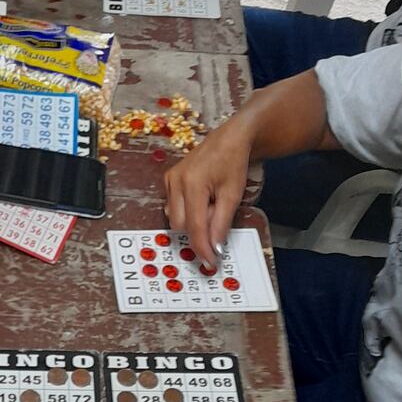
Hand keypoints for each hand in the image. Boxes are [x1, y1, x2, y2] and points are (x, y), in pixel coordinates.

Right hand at [164, 119, 251, 266]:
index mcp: (192, 184)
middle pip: (181, 225)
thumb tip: (214, 248)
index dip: (202, 247)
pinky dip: (188, 211)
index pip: (194, 227)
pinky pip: (173, 206)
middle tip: (218, 220)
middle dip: (198, 231)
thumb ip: (221, 223)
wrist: (228, 139)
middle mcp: (175, 181)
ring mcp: (169, 180)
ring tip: (211, 205)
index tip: (209, 262)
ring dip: (193, 220)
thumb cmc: (232, 163)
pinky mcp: (168, 180)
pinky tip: (202, 200)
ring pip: (175, 217)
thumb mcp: (232, 195)